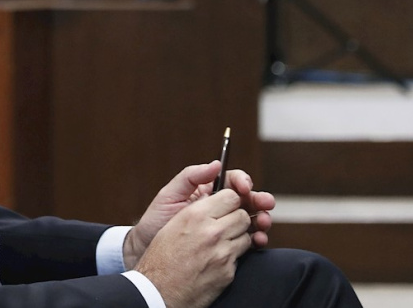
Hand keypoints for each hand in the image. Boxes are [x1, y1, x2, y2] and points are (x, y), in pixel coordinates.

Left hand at [123, 162, 274, 268]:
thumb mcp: (169, 194)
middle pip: (247, 200)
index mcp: (208, 192)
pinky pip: (246, 240)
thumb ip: (191, 176)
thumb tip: (216, 163)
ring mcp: (223, 227)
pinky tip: (258, 240)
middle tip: (265, 204)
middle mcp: (219, 208)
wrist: (147, 249)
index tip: (245, 187)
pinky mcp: (225, 245)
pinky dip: (256, 239)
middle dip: (259, 199)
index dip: (242, 182)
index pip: (232, 181)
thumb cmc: (157, 220)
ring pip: (250, 219)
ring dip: (262, 218)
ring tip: (263, 223)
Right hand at [134, 189, 251, 307]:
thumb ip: (197, 209)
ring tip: (221, 243)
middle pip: (242, 216)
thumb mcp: (173, 224)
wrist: (157, 290)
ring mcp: (222, 253)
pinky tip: (217, 260)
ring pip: (246, 237)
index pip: (231, 196)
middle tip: (226, 224)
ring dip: (237, 238)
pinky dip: (232, 258)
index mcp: (196, 215)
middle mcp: (212, 232)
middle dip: (237, 219)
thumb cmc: (160, 258)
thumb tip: (213, 199)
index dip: (231, 200)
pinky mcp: (228, 272)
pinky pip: (240, 258)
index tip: (227, 205)